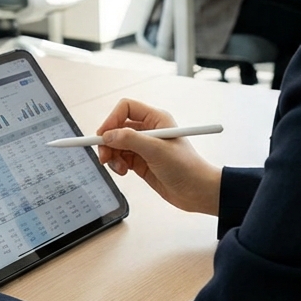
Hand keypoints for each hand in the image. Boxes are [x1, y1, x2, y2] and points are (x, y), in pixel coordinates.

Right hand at [96, 99, 222, 214]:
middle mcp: (149, 130)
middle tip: (104, 156)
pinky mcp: (141, 162)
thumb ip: (130, 140)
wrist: (197, 192)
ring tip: (119, 168)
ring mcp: (144, 147)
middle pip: (118, 127)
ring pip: (117, 144)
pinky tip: (124, 172)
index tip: (103, 136)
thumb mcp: (156, 151)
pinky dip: (117, 164)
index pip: (126, 108)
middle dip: (108, 141)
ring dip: (112, 155)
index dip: (112, 120)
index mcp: (156, 119)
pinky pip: (121, 158)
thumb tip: (108, 135)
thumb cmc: (186, 167)